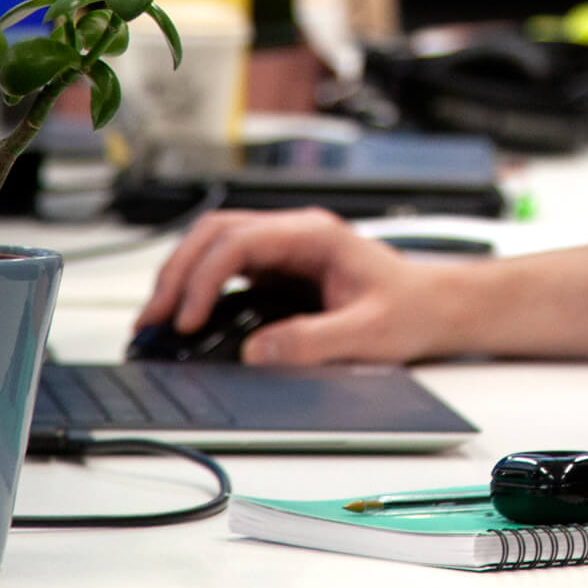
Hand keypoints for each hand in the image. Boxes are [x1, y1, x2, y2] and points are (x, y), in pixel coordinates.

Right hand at [133, 206, 464, 364]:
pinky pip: (225, 268)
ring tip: (156, 321)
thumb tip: (259, 353)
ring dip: (180, 277)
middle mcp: (294, 234)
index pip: (240, 241)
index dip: (205, 278)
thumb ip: (315, 342)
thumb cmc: (411, 308)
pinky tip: (183, 317)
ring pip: (214, 245)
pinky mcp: (278, 270)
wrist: (435, 305)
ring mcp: (284, 249)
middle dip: (177, 274)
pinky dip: (197, 288)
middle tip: (152, 321)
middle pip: (215, 234)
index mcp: (315, 235)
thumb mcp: (369, 332)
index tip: (189, 319)